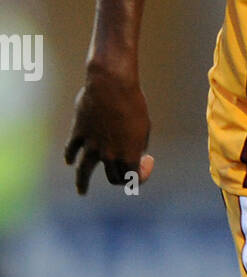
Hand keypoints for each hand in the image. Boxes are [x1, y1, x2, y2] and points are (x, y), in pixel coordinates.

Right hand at [64, 70, 153, 194]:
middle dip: (119, 177)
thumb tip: (133, 154)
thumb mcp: (143, 126)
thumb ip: (137, 144)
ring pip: (84, 172)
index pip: (133, 178)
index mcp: (129, 154)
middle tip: (123, 170)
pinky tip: (70, 161)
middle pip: (113, 177)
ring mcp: (92, 145)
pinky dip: (70, 156)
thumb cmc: (133, 104)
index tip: (146, 161)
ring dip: (83, 183)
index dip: (142, 174)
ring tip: (82, 191)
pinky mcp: (79, 133)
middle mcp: (109, 154)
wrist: (111, 85)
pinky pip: (71, 150)